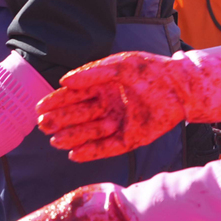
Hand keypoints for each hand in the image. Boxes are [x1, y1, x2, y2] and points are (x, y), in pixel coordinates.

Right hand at [36, 51, 188, 161]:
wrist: (181, 87)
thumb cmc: (150, 70)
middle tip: (42, 125)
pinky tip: (75, 154)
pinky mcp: (130, 139)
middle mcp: (107, 106)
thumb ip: (92, 73)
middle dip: (60, 120)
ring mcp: (118, 123)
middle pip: (78, 116)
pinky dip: (91, 152)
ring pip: (89, 133)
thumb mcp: (119, 65)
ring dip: (72, 137)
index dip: (56, 102)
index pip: (73, 96)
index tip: (39, 107)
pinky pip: (107, 148)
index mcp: (101, 87)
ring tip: (54, 140)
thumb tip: (64, 81)